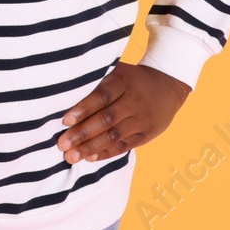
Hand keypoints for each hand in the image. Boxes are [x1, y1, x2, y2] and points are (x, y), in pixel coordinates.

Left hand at [56, 61, 190, 163]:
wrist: (168, 85)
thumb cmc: (131, 78)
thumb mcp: (118, 71)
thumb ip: (96, 80)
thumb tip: (63, 92)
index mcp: (123, 81)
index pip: (101, 96)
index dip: (83, 109)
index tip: (65, 121)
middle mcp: (134, 101)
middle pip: (106, 119)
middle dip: (82, 134)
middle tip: (61, 145)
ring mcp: (141, 119)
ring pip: (113, 136)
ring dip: (90, 148)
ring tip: (71, 156)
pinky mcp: (146, 134)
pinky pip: (124, 145)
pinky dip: (106, 153)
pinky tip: (90, 158)